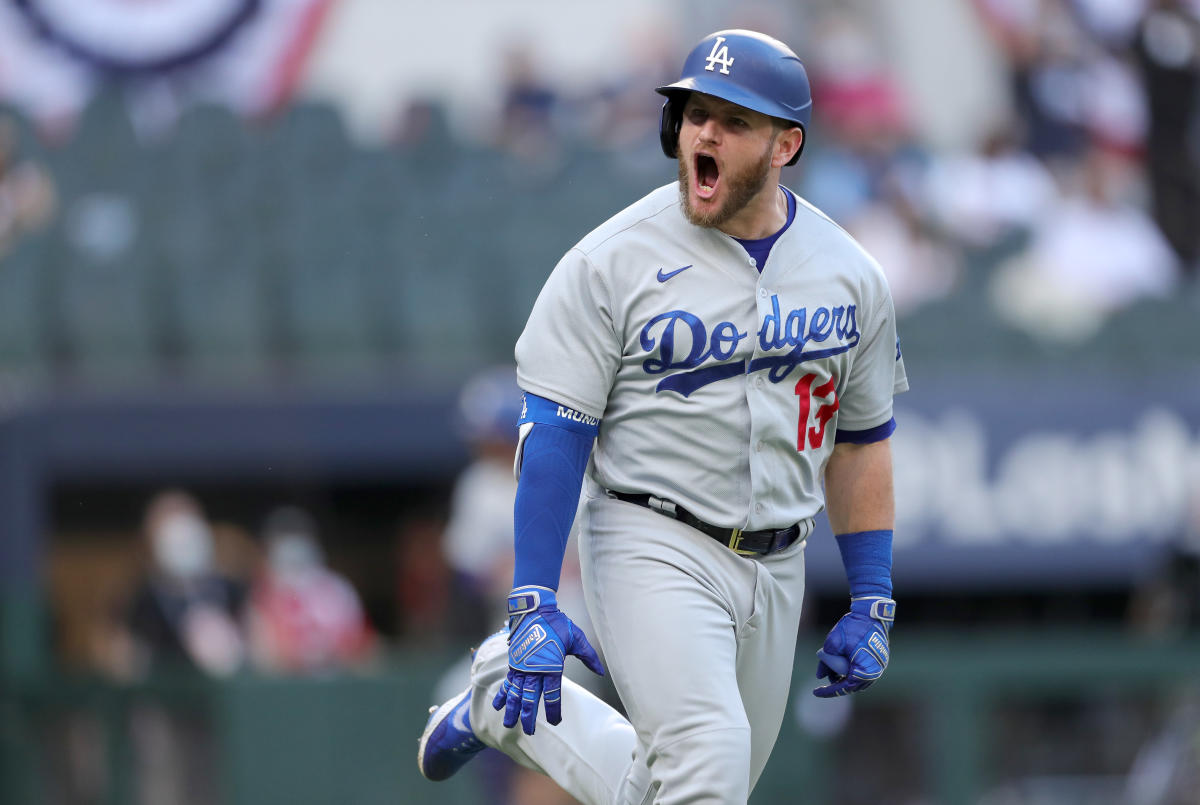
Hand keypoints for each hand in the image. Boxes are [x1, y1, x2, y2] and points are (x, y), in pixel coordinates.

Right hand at [491, 586, 603, 733]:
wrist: (535, 609)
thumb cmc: (557, 623)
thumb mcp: (576, 638)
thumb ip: (588, 656)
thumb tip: (601, 671)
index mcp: (551, 666)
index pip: (553, 694)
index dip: (554, 709)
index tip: (556, 721)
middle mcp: (534, 670)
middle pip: (530, 698)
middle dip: (529, 716)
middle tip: (529, 731)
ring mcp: (522, 667)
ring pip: (516, 693)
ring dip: (513, 709)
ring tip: (509, 724)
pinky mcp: (514, 663)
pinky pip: (507, 682)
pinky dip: (503, 694)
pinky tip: (498, 705)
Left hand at [813, 596, 894, 697]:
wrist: (871, 613)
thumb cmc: (852, 627)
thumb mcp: (833, 643)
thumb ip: (825, 662)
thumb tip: (820, 676)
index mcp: (864, 671)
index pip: (844, 687)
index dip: (829, 691)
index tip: (816, 692)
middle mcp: (875, 672)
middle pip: (852, 686)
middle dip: (837, 684)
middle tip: (824, 679)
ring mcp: (879, 666)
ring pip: (859, 680)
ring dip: (845, 678)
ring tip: (831, 671)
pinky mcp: (879, 660)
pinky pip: (864, 672)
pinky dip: (852, 672)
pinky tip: (842, 665)